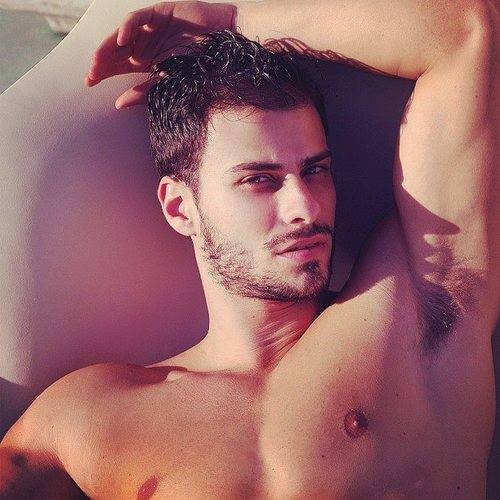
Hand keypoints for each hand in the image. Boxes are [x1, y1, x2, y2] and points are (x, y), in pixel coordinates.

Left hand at [85, 1, 236, 108]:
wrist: (226, 46)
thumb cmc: (202, 66)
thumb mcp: (169, 83)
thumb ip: (145, 92)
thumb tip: (119, 105)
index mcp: (147, 61)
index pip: (118, 66)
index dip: (103, 72)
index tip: (89, 82)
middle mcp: (145, 43)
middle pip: (117, 51)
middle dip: (102, 61)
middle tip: (91, 74)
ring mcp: (151, 27)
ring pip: (123, 35)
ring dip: (109, 47)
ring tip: (99, 61)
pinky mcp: (159, 13)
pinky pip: (138, 19)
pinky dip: (128, 28)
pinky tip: (122, 41)